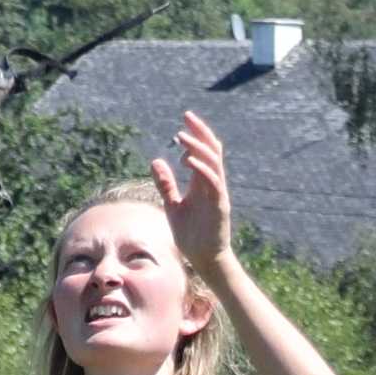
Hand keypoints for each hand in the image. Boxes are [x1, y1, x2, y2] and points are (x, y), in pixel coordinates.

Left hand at [159, 113, 236, 273]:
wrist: (204, 258)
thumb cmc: (191, 234)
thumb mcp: (172, 204)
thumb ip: (166, 183)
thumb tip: (155, 160)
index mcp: (202, 183)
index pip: (203, 152)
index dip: (196, 136)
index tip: (183, 121)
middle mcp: (213, 185)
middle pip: (212, 151)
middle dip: (200, 133)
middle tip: (186, 116)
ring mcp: (218, 194)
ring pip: (213, 163)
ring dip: (198, 147)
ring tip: (181, 136)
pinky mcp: (220, 206)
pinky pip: (213, 183)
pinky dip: (201, 169)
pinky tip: (187, 160)